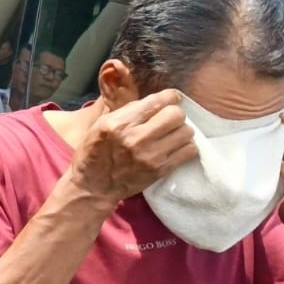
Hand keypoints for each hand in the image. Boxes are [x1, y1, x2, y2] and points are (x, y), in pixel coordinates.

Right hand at [68, 89, 196, 204]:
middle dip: (174, 114)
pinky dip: (185, 146)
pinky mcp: (161, 170)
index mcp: (119, 124)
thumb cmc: (95, 152)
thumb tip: (155, 101)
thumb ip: (127, 110)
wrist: (94, 186)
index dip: (169, 97)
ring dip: (180, 130)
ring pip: (186, 132)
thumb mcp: (101, 124)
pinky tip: (174, 146)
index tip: (170, 98)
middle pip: (176, 115)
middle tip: (167, 119)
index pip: (157, 102)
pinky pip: (189, 151)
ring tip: (170, 134)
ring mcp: (150, 156)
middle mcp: (136, 138)